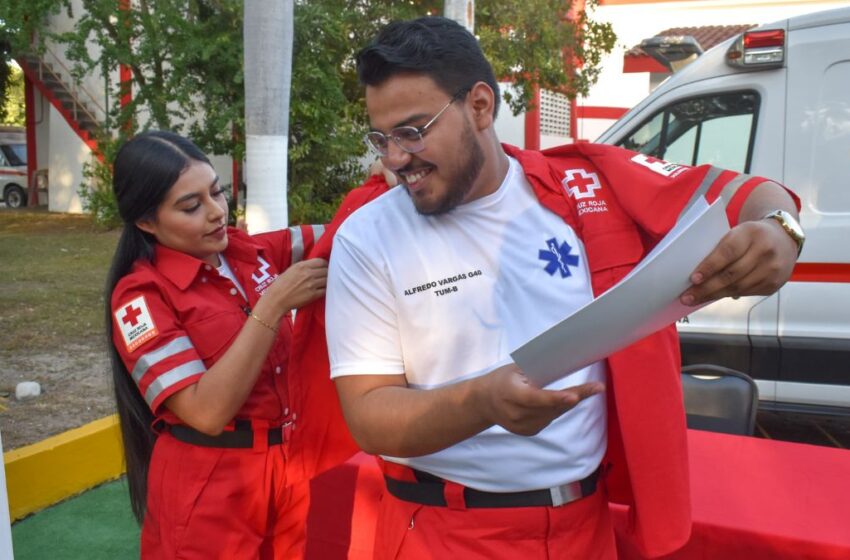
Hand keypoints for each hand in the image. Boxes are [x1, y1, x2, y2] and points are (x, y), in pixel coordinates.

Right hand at [266, 258, 327, 312]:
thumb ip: (303, 267)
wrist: (277, 299)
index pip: (321, 261)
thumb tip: (314, 266)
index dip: (325, 264)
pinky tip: (322, 291)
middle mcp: (308, 273)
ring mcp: (311, 284)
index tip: (325, 267)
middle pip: (326, 270)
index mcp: (302, 266)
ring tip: (325, 283)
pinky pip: (325, 290)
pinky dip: (325, 290)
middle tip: (326, 276)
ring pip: (327, 280)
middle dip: (327, 273)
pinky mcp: (313, 295)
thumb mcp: (291, 270)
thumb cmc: (281, 285)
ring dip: (327, 282)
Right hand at [477, 364, 604, 435]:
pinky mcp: (528, 432)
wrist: (484, 403)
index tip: (573, 397)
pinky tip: (558, 401)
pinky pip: (550, 418)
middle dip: (575, 396)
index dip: (555, 398)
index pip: (535, 398)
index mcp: (510, 393)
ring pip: (554, 414)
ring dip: (568, 402)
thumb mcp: (515, 370)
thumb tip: (564, 362)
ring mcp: (522, 426)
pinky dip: (557, 409)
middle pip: (551, 407)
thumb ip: (535, 372)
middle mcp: (516, 414)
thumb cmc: (502, 380)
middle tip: (597, 387)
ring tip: (582, 390)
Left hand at [680, 219, 796, 305]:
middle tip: (687, 296)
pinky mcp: (775, 283)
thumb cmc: (750, 236)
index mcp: (751, 233)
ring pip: (738, 287)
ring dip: (714, 295)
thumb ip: (721, 248)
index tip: (693, 278)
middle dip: (706, 288)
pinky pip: (747, 293)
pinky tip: (713, 297)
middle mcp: (765, 250)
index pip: (728, 251)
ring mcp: (772, 269)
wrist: (783, 238)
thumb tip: (696, 274)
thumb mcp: (738, 232)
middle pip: (732, 274)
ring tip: (695, 299)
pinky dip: (728, 295)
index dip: (710, 266)